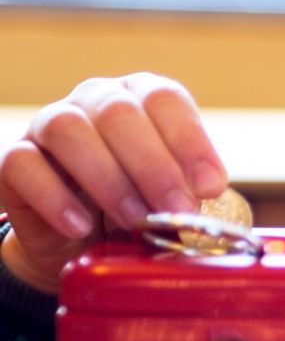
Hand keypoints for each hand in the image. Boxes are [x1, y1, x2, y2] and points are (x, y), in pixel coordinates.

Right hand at [0, 72, 227, 292]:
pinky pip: (24, 165)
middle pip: (119, 113)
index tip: (210, 186)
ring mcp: (49, 124)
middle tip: (178, 211)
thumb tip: (209, 196)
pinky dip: (55, 197)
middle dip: (155, 167)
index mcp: (142, 98)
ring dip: (109, 180)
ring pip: (69, 130)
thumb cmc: (141, 207)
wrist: (84, 241)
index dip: (190, 141)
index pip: (165, 99)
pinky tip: (81, 226)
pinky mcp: (14, 160)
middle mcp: (95, 100)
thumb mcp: (173, 197)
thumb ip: (190, 191)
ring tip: (136, 221)